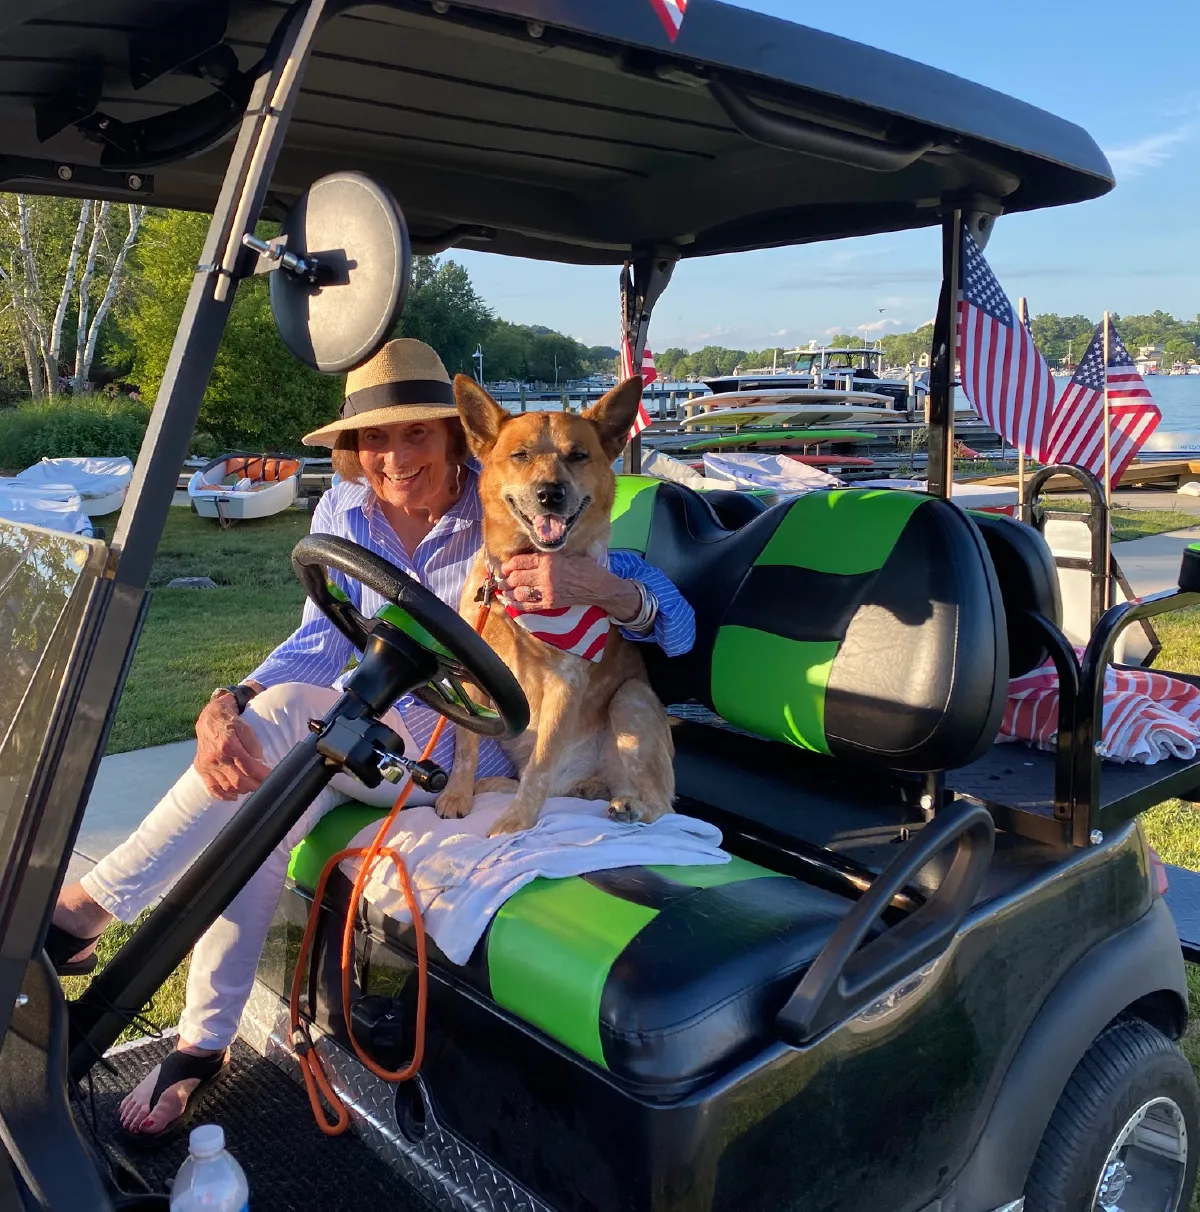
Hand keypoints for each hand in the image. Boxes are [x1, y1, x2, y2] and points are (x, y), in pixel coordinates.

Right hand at [193, 694, 272, 800]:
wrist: (209, 719)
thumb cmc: (231, 723)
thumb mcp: (246, 728)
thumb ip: (254, 746)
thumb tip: (260, 762)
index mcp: (228, 745)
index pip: (249, 766)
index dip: (262, 775)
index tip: (272, 778)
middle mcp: (215, 757)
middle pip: (238, 780)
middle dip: (255, 786)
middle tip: (265, 785)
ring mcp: (207, 765)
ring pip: (227, 786)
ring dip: (242, 790)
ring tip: (252, 787)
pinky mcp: (201, 768)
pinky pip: (211, 787)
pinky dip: (223, 796)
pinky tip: (234, 797)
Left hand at [498, 553, 641, 621]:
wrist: (597, 586)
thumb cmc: (583, 567)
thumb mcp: (565, 555)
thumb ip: (546, 557)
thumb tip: (525, 559)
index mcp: (548, 560)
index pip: (521, 561)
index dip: (509, 565)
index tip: (505, 567)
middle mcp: (545, 575)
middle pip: (517, 577)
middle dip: (506, 579)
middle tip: (501, 580)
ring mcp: (546, 591)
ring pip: (519, 592)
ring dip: (508, 592)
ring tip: (504, 590)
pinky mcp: (549, 604)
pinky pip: (527, 605)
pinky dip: (515, 604)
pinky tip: (510, 602)